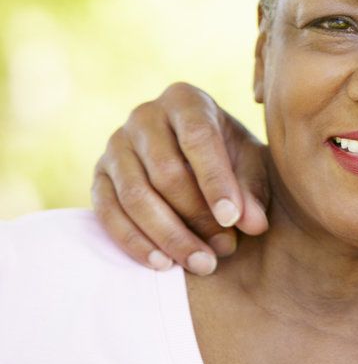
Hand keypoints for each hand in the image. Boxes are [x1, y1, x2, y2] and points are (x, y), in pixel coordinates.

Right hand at [92, 82, 269, 274]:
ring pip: (136, 196)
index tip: (232, 220)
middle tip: (224, 249)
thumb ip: (253, 191)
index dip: (215, 181)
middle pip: (165, 171)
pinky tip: (163, 263)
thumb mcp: (250, 163)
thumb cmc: (230, 155)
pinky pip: (108, 213)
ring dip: (169, 236)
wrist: (194, 155)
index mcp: (185, 100)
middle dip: (197, 216)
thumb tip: (253, 225)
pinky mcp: (99, 177)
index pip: (198, 138)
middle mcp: (144, 116)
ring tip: (202, 262)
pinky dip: (135, 242)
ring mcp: (115, 145)